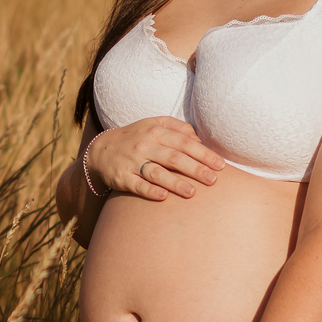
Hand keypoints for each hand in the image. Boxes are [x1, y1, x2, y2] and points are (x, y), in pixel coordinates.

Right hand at [89, 117, 224, 201]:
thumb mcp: (154, 124)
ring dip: (175, 183)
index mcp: (155, 131)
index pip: (184, 142)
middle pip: (174, 157)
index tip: (220, 165)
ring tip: (192, 193)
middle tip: (213, 180)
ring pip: (156, 172)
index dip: (203, 153)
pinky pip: (137, 185)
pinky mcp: (121, 177)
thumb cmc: (136, 138)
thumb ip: (178, 128)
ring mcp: (132, 161)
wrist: (101, 150)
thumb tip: (200, 139)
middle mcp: (144, 145)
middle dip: (195, 169)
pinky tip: (163, 197)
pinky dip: (149, 191)